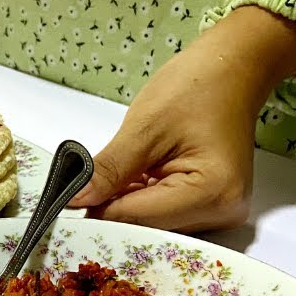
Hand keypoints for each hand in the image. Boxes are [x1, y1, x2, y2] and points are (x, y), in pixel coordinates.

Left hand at [69, 6, 295, 231]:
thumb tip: (73, 200)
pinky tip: (131, 176)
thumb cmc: (196, 87)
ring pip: (150, 222)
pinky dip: (138, 197)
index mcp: (212, 194)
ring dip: (123, 202)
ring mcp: (218, 210)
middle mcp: (222, 212)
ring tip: (111, 172)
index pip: (137, 218)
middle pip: (145, 226)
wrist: (232, 69)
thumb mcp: (144, 128)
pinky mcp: (209, 203)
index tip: (62, 199)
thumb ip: (109, 170)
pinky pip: (162, 211)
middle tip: (76, 186)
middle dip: (110, 207)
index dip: (96, 210)